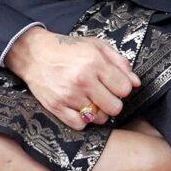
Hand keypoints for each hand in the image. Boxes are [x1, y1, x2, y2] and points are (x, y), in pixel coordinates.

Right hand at [3, 30, 138, 131]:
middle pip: (114, 107)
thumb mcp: (96, 46)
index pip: (124, 89)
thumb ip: (119, 62)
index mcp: (95, 63)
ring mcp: (69, 96)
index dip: (122, 88)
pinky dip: (83, 120)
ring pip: (99, 118)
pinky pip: (80, 125)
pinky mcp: (57, 107)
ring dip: (99, 112)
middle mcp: (83, 80)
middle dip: (113, 102)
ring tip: (91, 100)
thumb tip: (136, 82)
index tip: (115, 85)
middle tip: (105, 95)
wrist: (35, 54)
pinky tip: (80, 107)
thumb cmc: (68, 48)